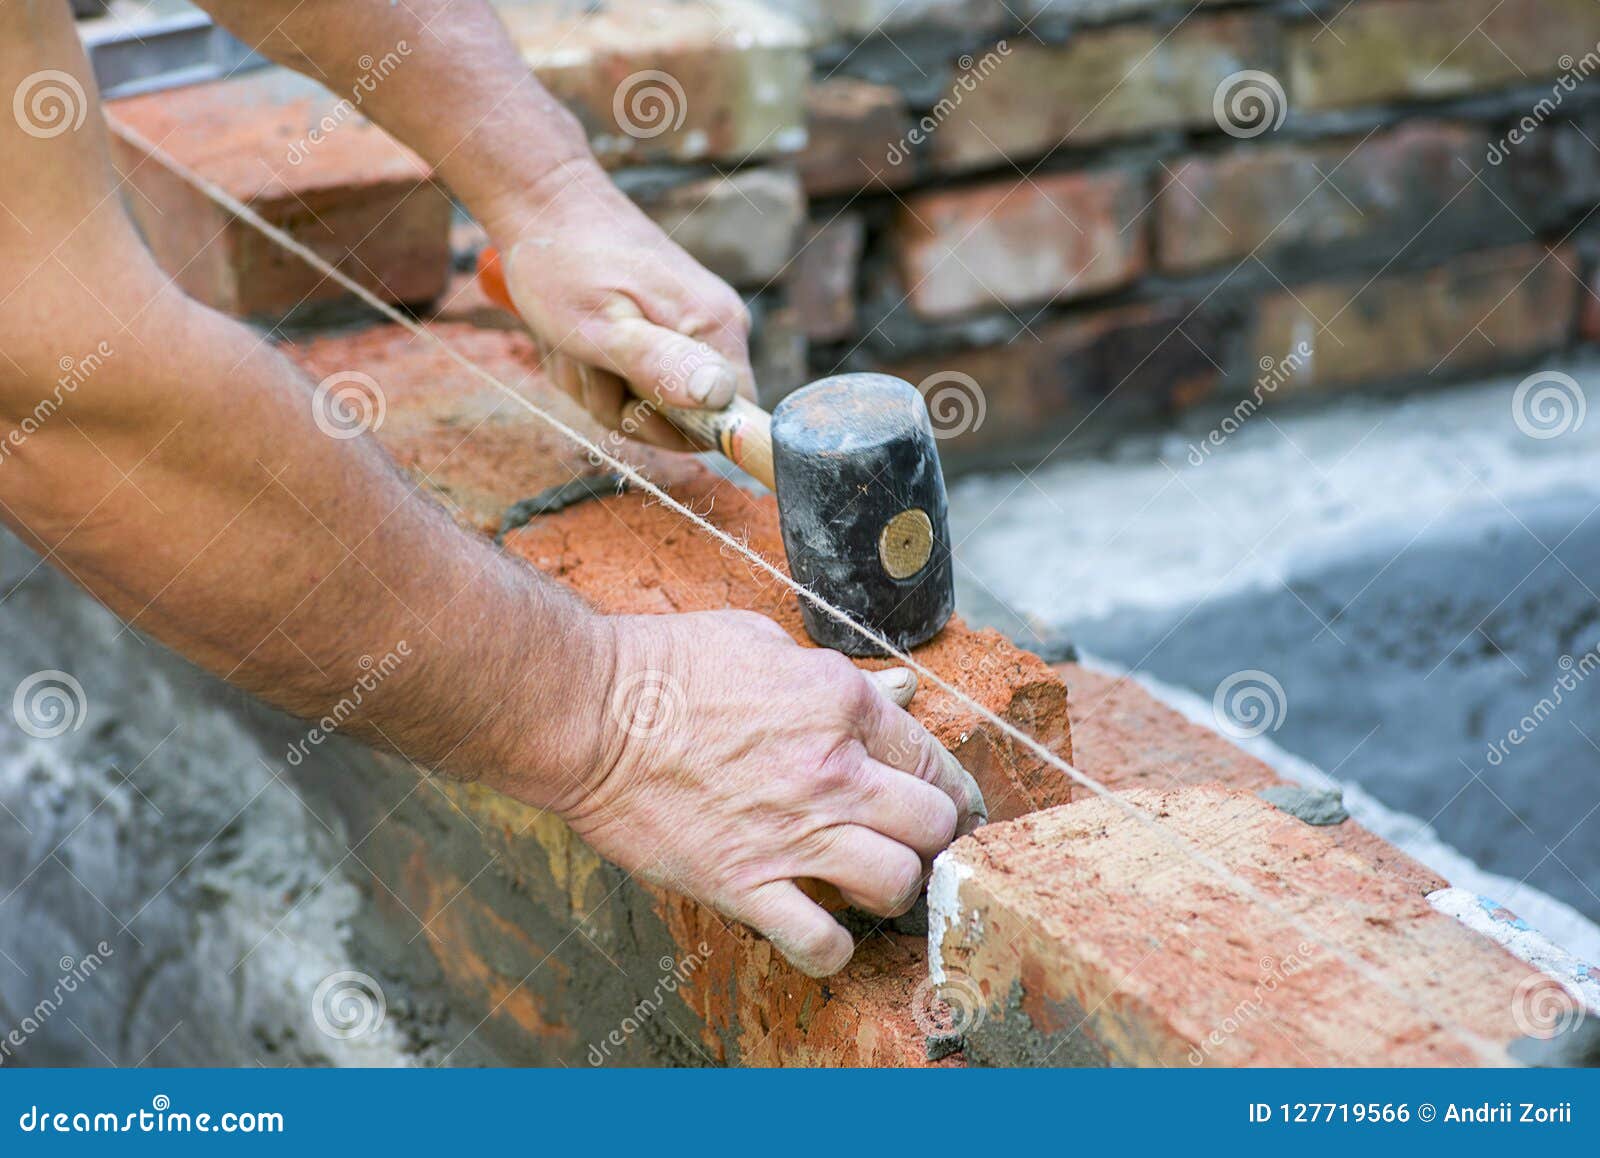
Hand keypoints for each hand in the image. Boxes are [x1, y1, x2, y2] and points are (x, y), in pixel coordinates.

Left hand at [484, 159, 754, 451]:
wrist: (544, 202)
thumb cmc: (563, 263)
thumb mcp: (601, 326)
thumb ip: (660, 364)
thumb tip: (718, 396)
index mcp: (717, 327)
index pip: (732, 419)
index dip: (679, 429)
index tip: (631, 398)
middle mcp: (719, 326)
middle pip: (687, 416)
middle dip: (624, 405)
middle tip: (586, 360)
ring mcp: (693, 324)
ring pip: (653, 401)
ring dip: (600, 385)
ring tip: (575, 342)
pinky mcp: (668, 322)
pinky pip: (639, 377)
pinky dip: (599, 369)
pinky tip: (579, 336)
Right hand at [554, 611, 986, 976]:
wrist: (588, 713)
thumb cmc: (667, 667)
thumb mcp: (764, 645)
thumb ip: (842, 676)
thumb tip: (902, 689)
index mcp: (841, 704)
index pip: (932, 757)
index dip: (948, 784)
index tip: (945, 802)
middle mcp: (831, 772)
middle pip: (932, 824)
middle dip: (931, 836)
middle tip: (911, 842)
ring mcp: (790, 833)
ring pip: (896, 884)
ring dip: (891, 889)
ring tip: (867, 884)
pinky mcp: (743, 884)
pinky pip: (818, 941)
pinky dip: (831, 948)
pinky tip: (822, 932)